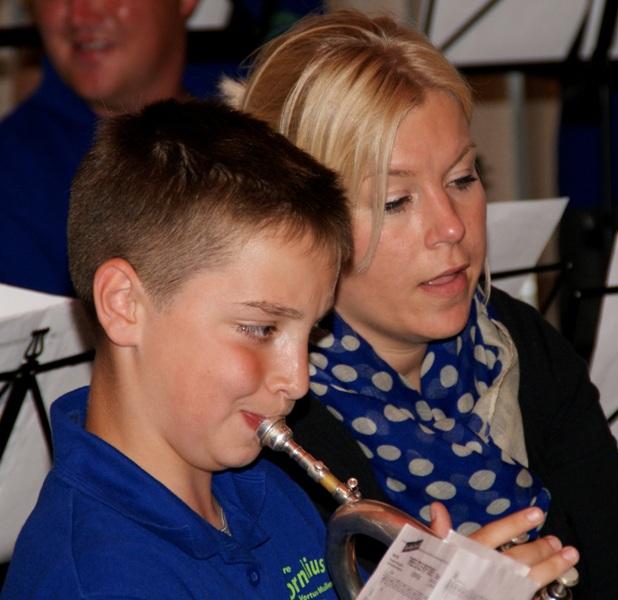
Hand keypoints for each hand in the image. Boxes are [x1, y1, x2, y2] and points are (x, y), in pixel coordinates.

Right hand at [428, 502, 578, 589]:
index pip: (494, 534)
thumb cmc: (431, 584)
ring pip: (530, 579)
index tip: (537, 514)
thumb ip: (436, 533)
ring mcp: (497, 590)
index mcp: (466, 555)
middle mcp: (485, 572)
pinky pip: (527, 597)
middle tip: (556, 540)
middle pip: (518, 557)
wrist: (436, 597)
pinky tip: (552, 588)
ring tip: (568, 556)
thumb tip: (437, 507)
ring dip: (552, 567)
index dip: (515, 523)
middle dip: (540, 548)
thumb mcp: (429, 554)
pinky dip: (542, 593)